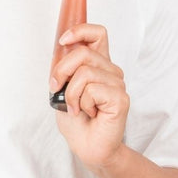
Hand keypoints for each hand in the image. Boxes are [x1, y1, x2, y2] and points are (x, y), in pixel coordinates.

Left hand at [50, 23, 129, 170]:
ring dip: (72, 94)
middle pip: (83, 53)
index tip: (63, 40)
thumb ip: (66, 68)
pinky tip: (90, 113)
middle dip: (62, 71)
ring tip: (77, 108)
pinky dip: (82, 103)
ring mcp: (118, 84)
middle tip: (57, 89)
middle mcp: (111, 71)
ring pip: (85, 72)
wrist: (87, 147)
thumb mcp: (63, 88)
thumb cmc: (77, 121)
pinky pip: (92, 90)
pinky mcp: (120, 98)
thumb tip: (61, 48)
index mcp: (99, 65)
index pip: (98, 34)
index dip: (80, 31)